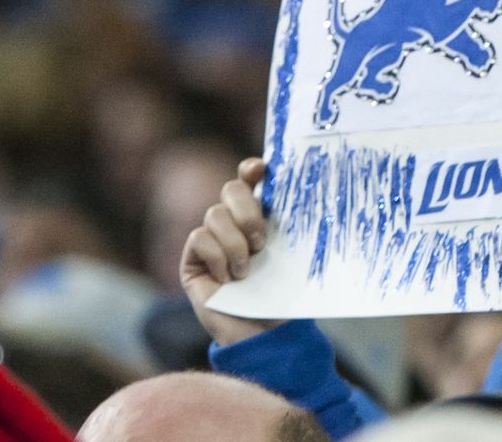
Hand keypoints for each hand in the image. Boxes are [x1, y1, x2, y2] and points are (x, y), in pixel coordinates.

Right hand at [180, 156, 285, 346]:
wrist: (264, 333)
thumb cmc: (282, 296)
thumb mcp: (292, 256)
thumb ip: (289, 226)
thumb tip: (309, 194)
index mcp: (260, 215)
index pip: (250, 179)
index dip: (252, 169)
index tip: (263, 169)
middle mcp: (234, 222)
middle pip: (231, 189)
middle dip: (247, 210)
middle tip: (261, 241)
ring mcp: (211, 239)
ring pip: (215, 214)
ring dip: (235, 243)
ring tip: (246, 270)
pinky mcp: (193, 259)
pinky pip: (199, 238)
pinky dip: (217, 257)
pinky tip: (227, 280)